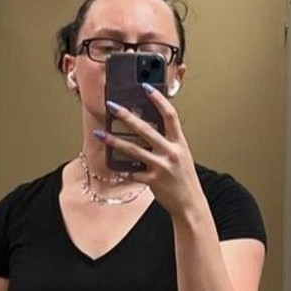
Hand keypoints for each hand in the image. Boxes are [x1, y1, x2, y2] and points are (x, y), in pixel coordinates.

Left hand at [97, 86, 205, 219]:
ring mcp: (161, 167)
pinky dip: (122, 170)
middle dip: (127, 116)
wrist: (190, 203)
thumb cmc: (184, 178)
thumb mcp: (181, 155)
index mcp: (179, 143)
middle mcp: (171, 152)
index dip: (158, 100)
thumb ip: (168, 141)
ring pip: (133, 150)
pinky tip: (112, 166)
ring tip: (100, 134)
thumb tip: (148, 127)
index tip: (146, 87)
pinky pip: (132, 173)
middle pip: (146, 130)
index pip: (170, 115)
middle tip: (112, 106)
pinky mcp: (152, 181)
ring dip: (114, 141)